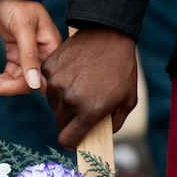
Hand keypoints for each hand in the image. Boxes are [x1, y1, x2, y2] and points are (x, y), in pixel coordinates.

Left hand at [0, 0, 62, 94]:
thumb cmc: (17, 0)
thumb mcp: (22, 27)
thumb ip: (29, 56)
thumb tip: (34, 84)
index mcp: (52, 49)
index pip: (42, 78)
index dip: (24, 86)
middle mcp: (43, 55)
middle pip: (27, 83)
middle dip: (4, 86)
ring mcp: (29, 56)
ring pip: (15, 81)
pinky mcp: (16, 54)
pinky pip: (8, 74)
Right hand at [42, 25, 137, 148]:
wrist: (109, 35)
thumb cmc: (121, 69)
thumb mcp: (128, 101)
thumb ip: (114, 123)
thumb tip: (102, 135)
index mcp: (88, 111)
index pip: (67, 140)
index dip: (71, 141)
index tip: (75, 137)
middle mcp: (69, 99)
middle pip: (60, 123)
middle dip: (70, 119)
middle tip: (82, 106)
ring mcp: (56, 83)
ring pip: (53, 104)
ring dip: (63, 101)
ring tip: (79, 86)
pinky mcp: (49, 68)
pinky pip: (48, 85)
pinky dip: (58, 83)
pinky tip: (73, 73)